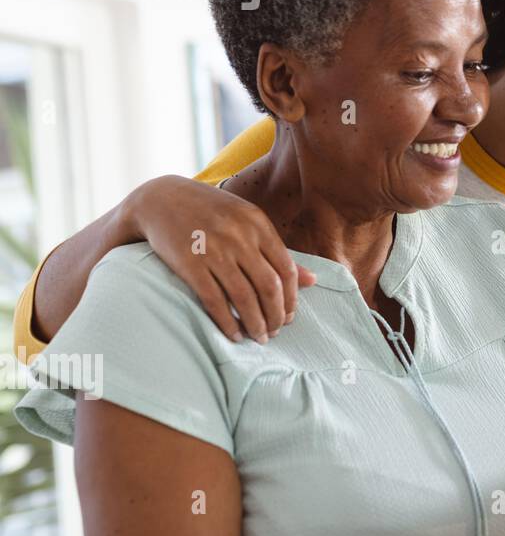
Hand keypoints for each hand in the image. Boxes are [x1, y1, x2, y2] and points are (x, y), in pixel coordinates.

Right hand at [125, 175, 314, 343]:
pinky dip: (226, 322)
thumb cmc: (211, 213)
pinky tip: (233, 334)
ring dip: (254, 323)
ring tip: (258, 337)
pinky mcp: (189, 264)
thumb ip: (278, 252)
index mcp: (258, 224)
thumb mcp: (248, 222)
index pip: (287, 270)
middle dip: (276, 315)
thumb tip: (312, 281)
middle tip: (275, 332)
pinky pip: (214, 300)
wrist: (161, 198)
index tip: (290, 316)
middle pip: (269, 286)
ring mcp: (214, 250)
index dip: (292, 299)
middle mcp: (239, 237)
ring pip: (244, 297)